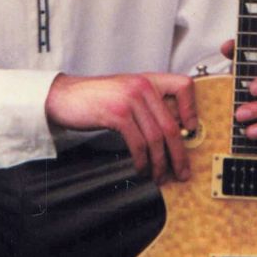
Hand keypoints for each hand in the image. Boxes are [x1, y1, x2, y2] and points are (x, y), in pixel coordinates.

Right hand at [45, 72, 195, 183]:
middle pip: (171, 124)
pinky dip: (142, 161)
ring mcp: (129, 99)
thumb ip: (148, 105)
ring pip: (156, 137)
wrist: (64, 97)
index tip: (190, 130)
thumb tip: (172, 133)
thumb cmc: (95, 98)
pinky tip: (141, 168)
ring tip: (158, 176)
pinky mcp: (117, 114)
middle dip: (179, 154)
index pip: (184, 86)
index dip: (192, 109)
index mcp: (148, 80)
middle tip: (181, 171)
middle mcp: (142, 86)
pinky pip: (138, 143)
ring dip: (160, 163)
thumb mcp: (126, 93)